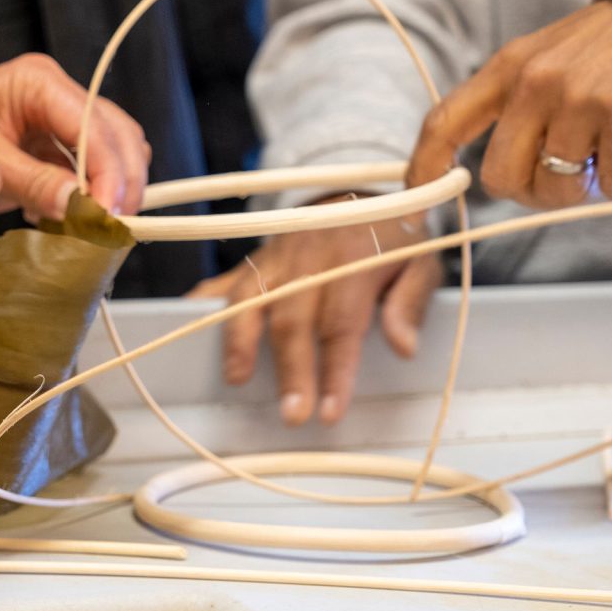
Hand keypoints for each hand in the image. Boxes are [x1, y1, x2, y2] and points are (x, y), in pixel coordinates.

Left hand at [0, 54, 150, 221]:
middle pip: (121, 135)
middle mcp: (61, 91)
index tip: (107, 217)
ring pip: (121, 150)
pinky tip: (72, 213)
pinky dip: (100, 193)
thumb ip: (33, 182)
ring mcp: (69, 116)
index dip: (109, 174)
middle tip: (112, 228)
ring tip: (93, 223)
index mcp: (37, 82)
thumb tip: (81, 205)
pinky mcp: (68, 142)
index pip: (93, 126)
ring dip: (117, 189)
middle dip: (123, 183)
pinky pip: (104, 166)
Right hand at [187, 206, 441, 425]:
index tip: (330, 411)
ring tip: (238, 380)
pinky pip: (225, 280)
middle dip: (290, 369)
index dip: (335, 369)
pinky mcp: (257, 258)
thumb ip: (412, 302)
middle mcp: (311, 253)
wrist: (362, 195)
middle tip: (293, 415)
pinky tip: (189, 328)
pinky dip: (204, 304)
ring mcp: (278, 254)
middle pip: (293, 316)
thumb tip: (404, 347)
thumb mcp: (423, 262)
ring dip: (241, 340)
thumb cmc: (396, 239)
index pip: (341, 321)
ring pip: (251, 297)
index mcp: (356, 256)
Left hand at [409, 0, 611, 208]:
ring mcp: (579, 95)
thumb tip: (488, 179)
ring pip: (558, 190)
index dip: (423, 170)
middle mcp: (534, 81)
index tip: (417, 205)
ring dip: (585, 193)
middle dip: (532, 193)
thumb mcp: (544, 64)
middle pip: (501, 179)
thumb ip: (512, 112)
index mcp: (506, 69)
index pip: (443, 124)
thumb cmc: (606, 55)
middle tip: (564, 178)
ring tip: (605, 162)